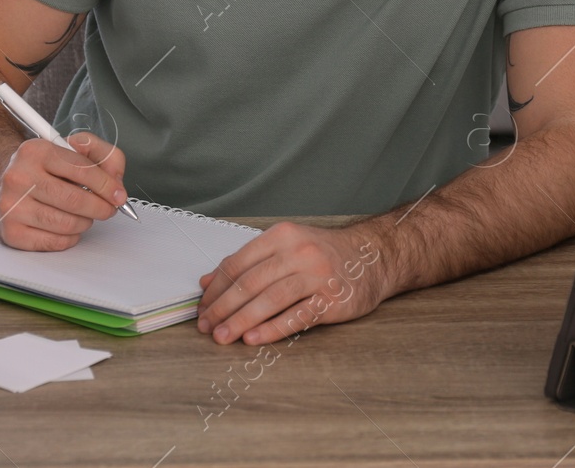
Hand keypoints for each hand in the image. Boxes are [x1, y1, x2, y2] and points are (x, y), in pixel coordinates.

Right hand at [0, 131, 126, 250]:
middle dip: (101, 208)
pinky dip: (70, 238)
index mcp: (37, 151)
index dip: (107, 186)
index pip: (82, 170)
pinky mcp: (10, 232)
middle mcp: (19, 177)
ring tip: (85, 215)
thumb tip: (116, 182)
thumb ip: (103, 155)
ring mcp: (11, 206)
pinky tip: (68, 226)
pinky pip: (54, 242)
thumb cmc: (43, 166)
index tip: (119, 196)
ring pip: (66, 224)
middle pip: (74, 200)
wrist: (2, 179)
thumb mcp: (73, 148)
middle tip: (108, 209)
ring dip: (85, 222)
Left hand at [195, 223, 388, 345]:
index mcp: (282, 236)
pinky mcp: (333, 300)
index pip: (238, 263)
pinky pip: (297, 317)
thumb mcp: (285, 247)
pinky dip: (272, 329)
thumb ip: (247, 262)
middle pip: (251, 282)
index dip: (216, 288)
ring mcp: (318, 275)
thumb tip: (207, 282)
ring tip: (223, 337)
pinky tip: (253, 339)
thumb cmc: (323, 254)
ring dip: (241, 320)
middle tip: (206, 326)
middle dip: (223, 307)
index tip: (202, 307)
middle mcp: (299, 252)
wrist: (373, 257)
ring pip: (271, 299)